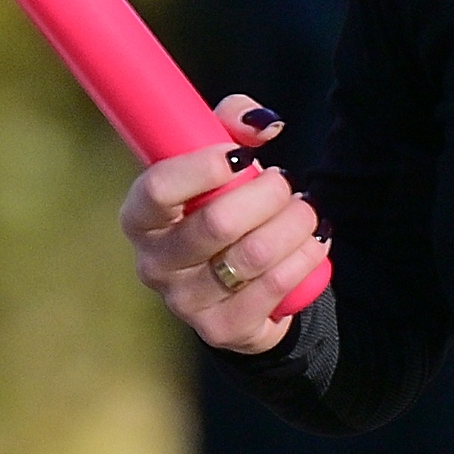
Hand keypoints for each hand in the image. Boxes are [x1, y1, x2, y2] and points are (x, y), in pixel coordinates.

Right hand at [119, 96, 318, 354]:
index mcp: (139, 218)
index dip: (202, 168)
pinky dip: (305, 257)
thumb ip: (232, 124)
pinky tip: (314, 243)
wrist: (240, 283)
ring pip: (254, 255)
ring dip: (295, 223)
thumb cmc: (221, 206)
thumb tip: (263, 125)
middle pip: (217, 223)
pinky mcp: (221, 329)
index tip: (242, 156)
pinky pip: (275, 286)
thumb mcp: (220, 158)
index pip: (157, 189)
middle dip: (268, 194)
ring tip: (306, 210)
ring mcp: (185, 303)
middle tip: (286, 183)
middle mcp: (153, 264)